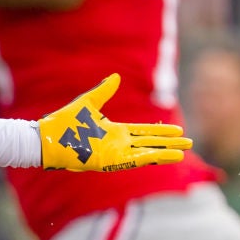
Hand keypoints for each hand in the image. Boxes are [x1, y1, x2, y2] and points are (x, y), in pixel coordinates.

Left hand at [38, 74, 191, 171]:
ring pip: (145, 153)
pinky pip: (132, 160)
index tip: (178, 130)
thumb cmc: (65, 121)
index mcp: (114, 131)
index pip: (144, 131)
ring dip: (163, 153)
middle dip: (169, 143)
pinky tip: (163, 155)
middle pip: (149, 143)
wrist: (49, 137)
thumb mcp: (88, 103)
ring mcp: (114, 154)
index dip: (161, 131)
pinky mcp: (109, 162)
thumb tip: (116, 76)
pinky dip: (148, 157)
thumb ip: (103, 91)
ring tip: (182, 153)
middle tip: (189, 142)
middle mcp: (118, 143)